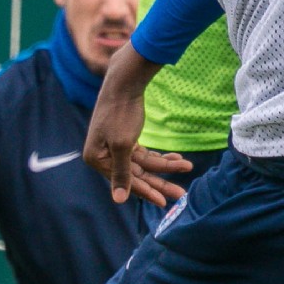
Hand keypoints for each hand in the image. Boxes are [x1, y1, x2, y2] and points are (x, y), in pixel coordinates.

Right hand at [84, 45, 191, 206]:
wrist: (124, 82)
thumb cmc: (121, 113)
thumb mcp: (123, 145)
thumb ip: (122, 173)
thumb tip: (118, 200)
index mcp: (96, 159)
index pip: (125, 181)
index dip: (146, 191)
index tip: (164, 201)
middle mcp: (103, 156)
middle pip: (136, 175)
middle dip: (161, 182)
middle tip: (181, 192)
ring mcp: (115, 148)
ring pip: (144, 165)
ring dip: (166, 166)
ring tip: (187, 167)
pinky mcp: (126, 140)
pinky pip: (145, 155)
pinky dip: (160, 156)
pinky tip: (178, 158)